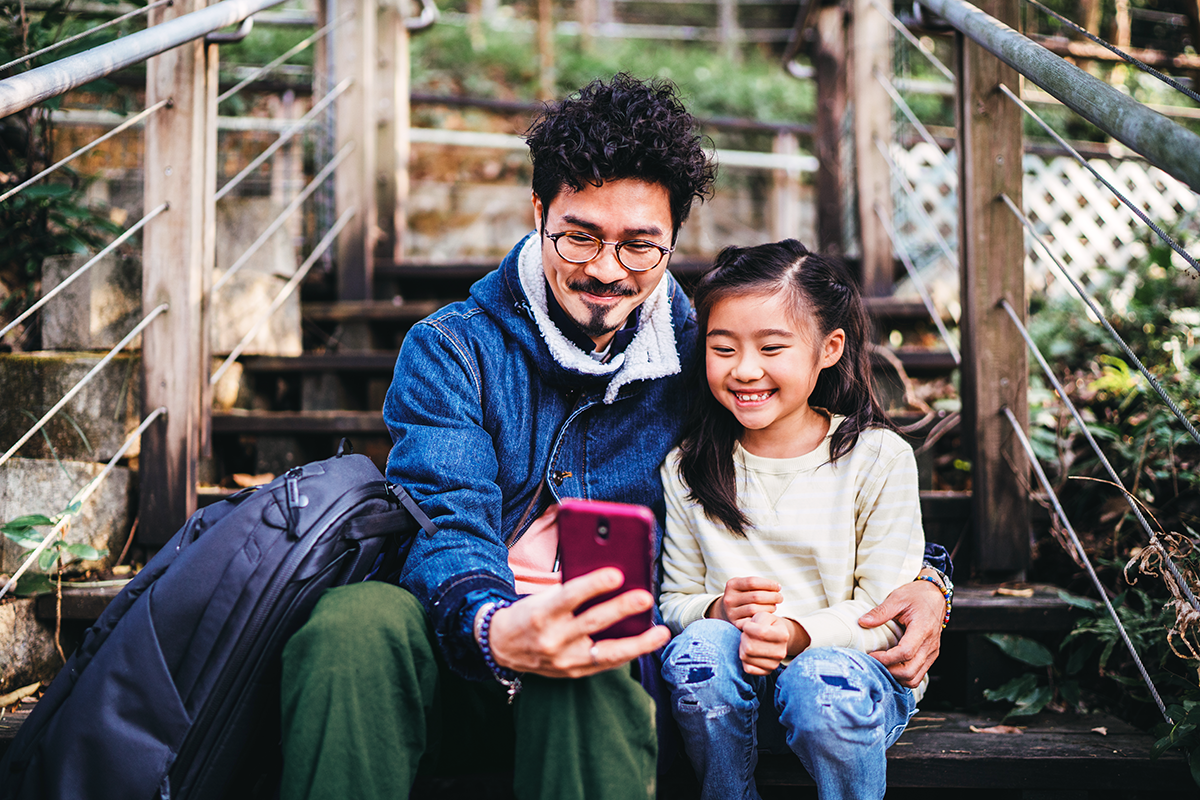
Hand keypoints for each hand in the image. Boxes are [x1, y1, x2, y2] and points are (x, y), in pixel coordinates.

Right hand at [487, 567, 670, 678]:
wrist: (502, 646)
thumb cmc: (529, 613)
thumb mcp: (543, 597)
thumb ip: (572, 591)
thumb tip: (612, 580)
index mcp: (541, 613)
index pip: (569, 596)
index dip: (593, 585)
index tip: (617, 573)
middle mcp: (552, 639)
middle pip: (591, 623)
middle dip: (621, 609)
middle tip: (645, 597)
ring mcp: (563, 660)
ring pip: (606, 652)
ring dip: (637, 642)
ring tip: (660, 632)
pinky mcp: (572, 673)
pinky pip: (605, 664)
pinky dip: (628, 653)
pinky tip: (646, 643)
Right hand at [708, 576, 782, 629]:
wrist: (727, 611)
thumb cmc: (743, 596)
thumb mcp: (745, 586)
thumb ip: (758, 584)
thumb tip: (777, 587)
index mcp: (731, 585)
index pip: (752, 582)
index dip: (768, 584)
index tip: (778, 587)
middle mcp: (729, 599)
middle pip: (755, 596)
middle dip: (772, 596)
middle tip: (780, 598)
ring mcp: (731, 612)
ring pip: (755, 609)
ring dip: (770, 607)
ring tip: (774, 606)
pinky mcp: (735, 624)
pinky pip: (753, 621)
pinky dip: (763, 617)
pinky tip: (768, 615)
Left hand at [738, 612, 790, 674]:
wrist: (775, 638)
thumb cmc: (767, 625)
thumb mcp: (764, 616)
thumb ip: (755, 619)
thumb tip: (745, 628)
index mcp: (783, 635)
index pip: (761, 632)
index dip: (748, 627)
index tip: (747, 625)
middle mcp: (781, 652)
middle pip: (750, 647)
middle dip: (743, 637)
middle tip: (746, 634)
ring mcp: (774, 664)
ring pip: (746, 656)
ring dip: (742, 646)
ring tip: (748, 641)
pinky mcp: (767, 672)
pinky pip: (747, 668)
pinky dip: (744, 659)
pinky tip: (749, 652)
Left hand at [859, 578, 945, 686]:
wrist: (936, 596)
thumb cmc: (917, 595)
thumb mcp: (897, 598)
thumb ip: (880, 612)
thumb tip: (862, 622)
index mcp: (923, 629)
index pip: (905, 653)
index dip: (886, 658)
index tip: (871, 655)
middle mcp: (930, 645)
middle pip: (910, 671)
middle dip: (889, 671)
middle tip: (873, 663)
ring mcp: (932, 652)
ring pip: (914, 678)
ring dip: (896, 677)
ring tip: (881, 666)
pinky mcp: (930, 656)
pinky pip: (918, 674)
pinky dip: (903, 675)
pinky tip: (891, 666)